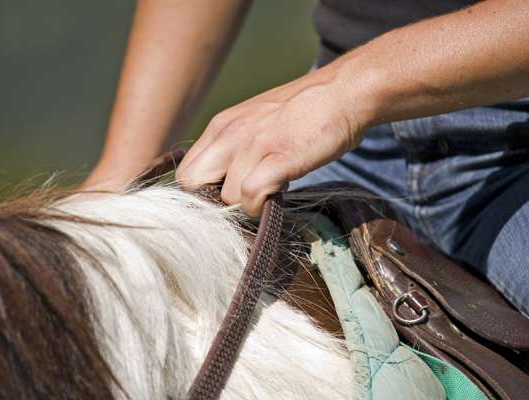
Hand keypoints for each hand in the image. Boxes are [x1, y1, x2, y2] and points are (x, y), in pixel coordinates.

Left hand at [176, 61, 374, 215]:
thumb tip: (225, 184)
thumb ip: (235, 148)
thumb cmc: (304, 113)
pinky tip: (278, 194)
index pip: (186, 172)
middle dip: (213, 201)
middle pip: (192, 184)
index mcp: (221, 126)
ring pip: (225, 196)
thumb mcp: (256, 123)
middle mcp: (229, 133)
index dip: (200, 192)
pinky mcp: (278, 157)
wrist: (343, 92)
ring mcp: (253, 144)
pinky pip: (251, 194)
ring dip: (246, 204)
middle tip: (242, 200)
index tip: (224, 197)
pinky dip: (261, 206)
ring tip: (271, 190)